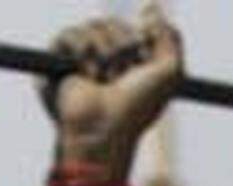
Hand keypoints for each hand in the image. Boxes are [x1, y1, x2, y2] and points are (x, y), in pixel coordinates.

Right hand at [44, 3, 182, 176]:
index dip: (140, 41)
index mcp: (134, 65)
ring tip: (102, 79)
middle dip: (122, 45)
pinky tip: (87, 75)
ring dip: (104, 51)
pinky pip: (70, 34)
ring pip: (94, 26)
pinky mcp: (60, 62)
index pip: (135, 29)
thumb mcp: (171, 73)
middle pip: (114, 23)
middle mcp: (110, 62)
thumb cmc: (138, 106)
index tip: (143, 61)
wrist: (104, 127)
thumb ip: (171, 36)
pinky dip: (81, 51)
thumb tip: (150, 8)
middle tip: (122, 75)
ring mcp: (85, 61)